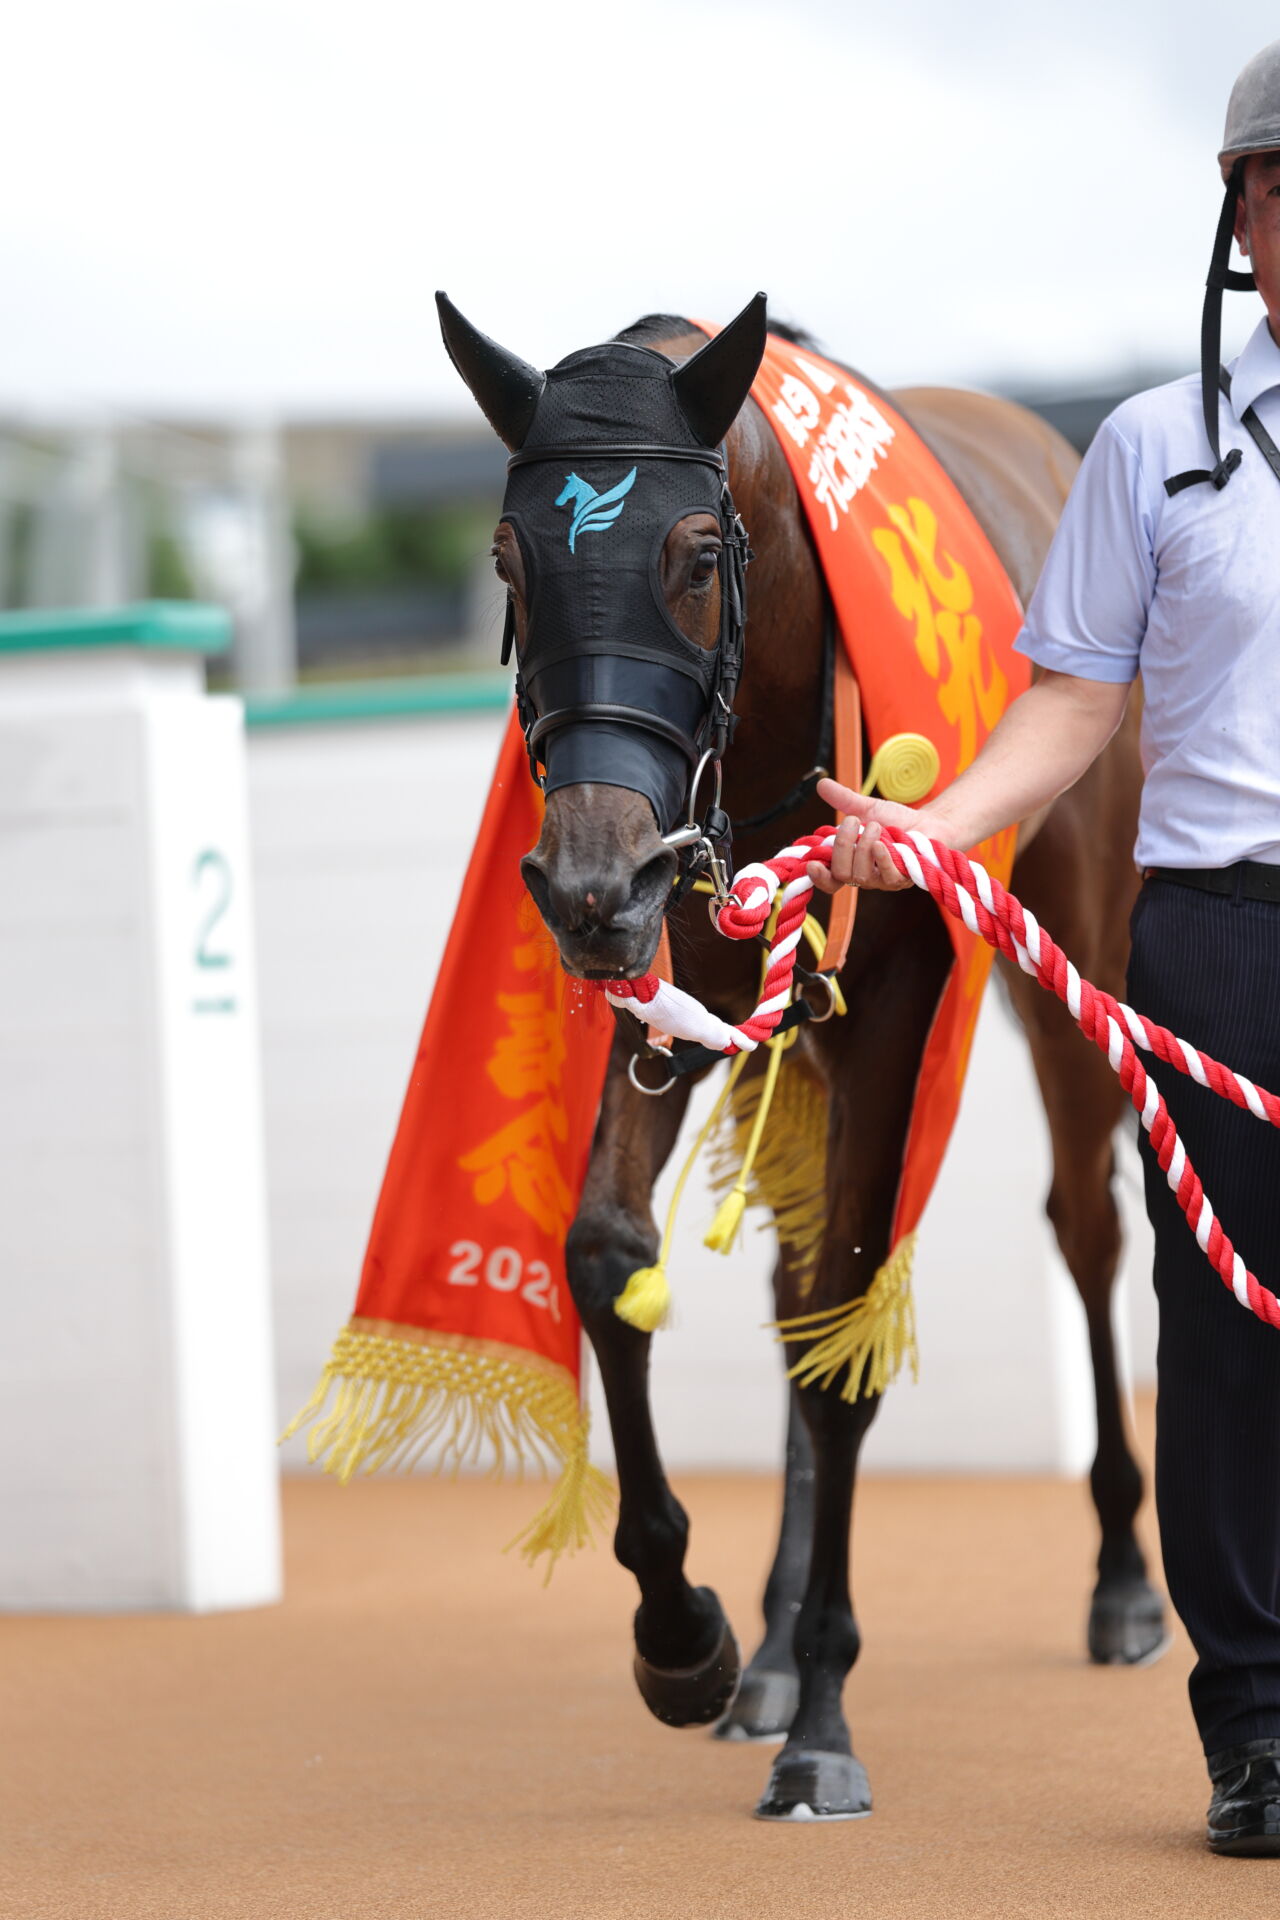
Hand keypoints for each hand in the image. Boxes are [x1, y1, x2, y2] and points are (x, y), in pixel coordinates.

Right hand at [806, 779, 953, 894]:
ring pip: (860, 876)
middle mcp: (863, 877)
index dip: (816, 877)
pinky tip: (882, 843)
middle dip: (843, 846)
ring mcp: (882, 882)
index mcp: (850, 863)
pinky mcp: (901, 880)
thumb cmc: (895, 820)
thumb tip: (821, 783)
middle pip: (841, 874)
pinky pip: (886, 875)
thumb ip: (843, 799)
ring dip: (864, 847)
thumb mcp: (866, 808)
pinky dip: (881, 856)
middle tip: (853, 822)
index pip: (828, 881)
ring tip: (876, 826)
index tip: (812, 863)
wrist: (927, 823)